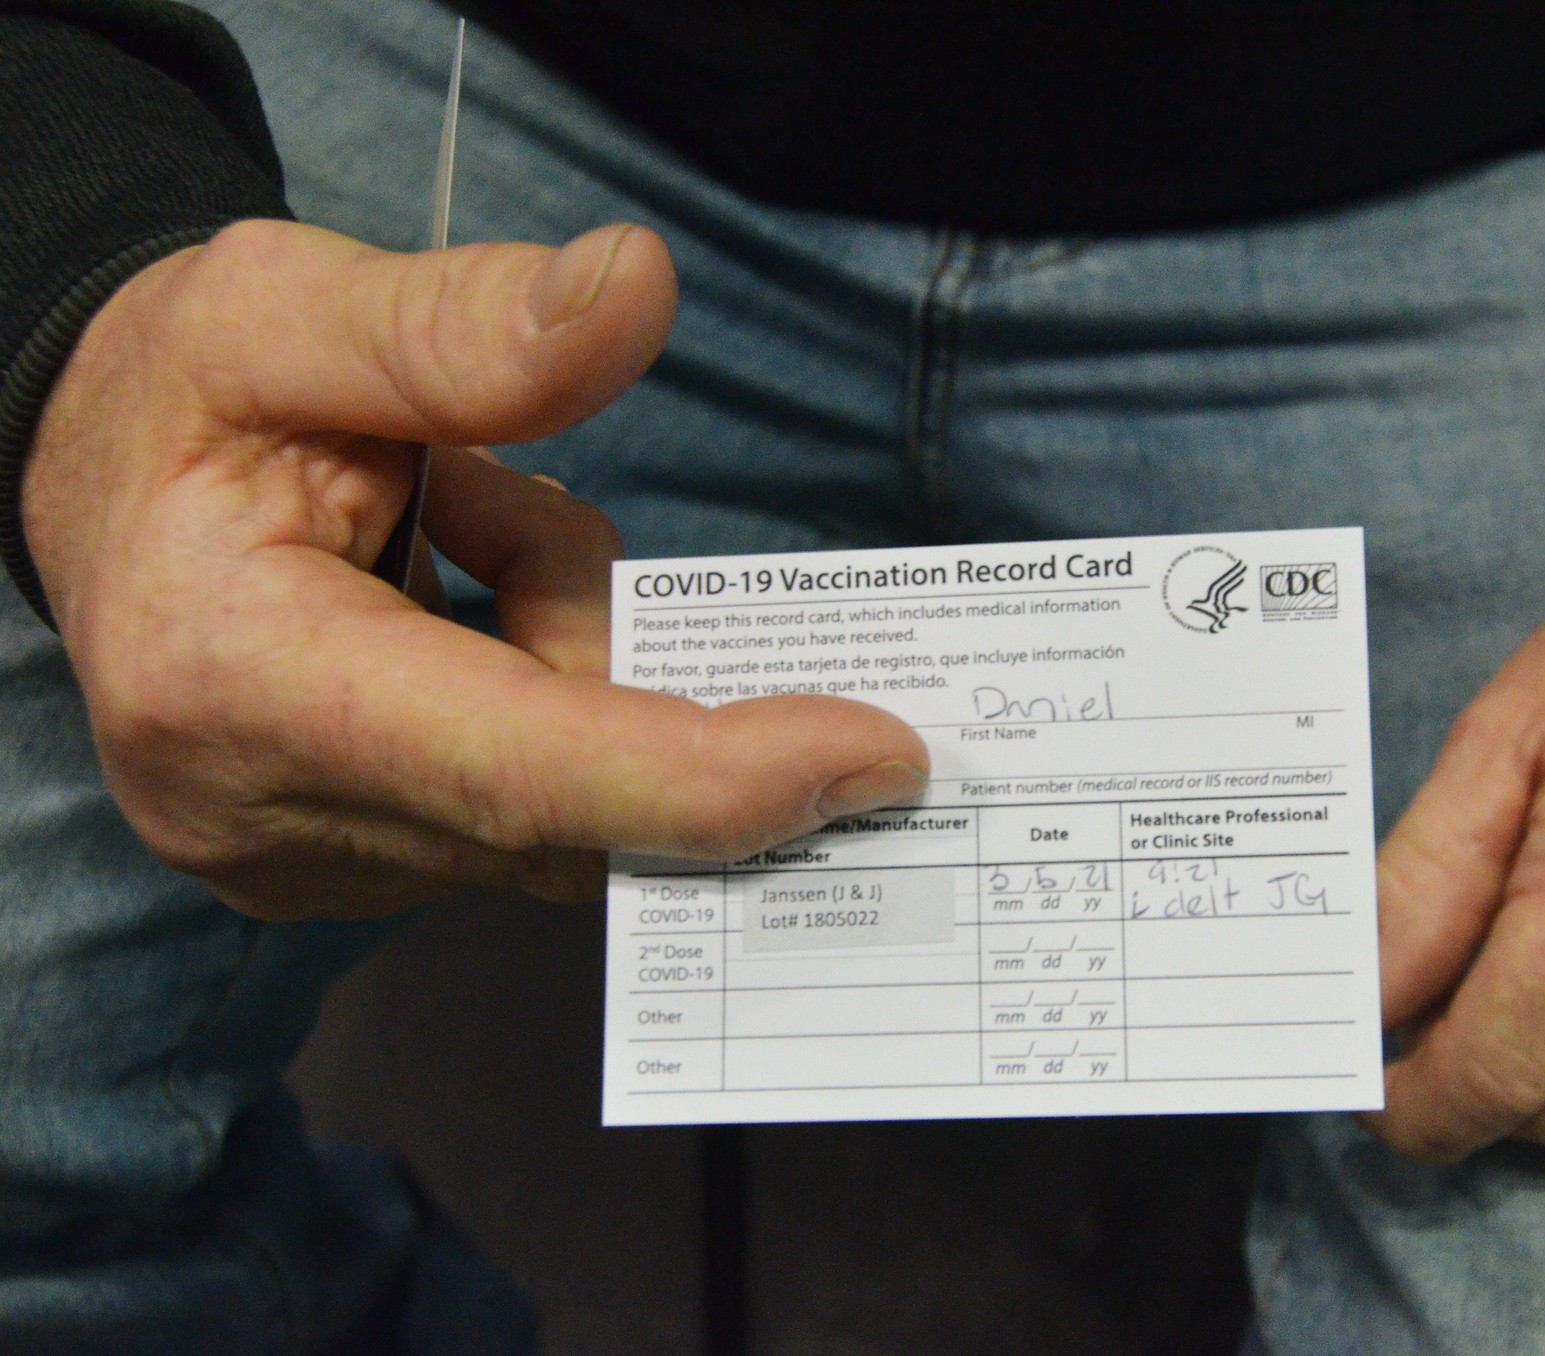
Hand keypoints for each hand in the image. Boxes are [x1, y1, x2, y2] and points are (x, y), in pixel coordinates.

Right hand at [22, 219, 926, 920]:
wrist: (94, 487)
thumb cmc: (179, 393)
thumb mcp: (285, 307)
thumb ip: (462, 324)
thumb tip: (638, 294)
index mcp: (234, 678)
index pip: (515, 772)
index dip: (705, 777)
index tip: (875, 758)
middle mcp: (264, 812)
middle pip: (567, 798)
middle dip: (616, 652)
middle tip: (513, 510)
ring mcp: (306, 867)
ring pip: (566, 804)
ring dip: (570, 659)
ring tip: (444, 530)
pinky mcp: (351, 871)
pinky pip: (530, 813)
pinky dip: (546, 700)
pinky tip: (454, 603)